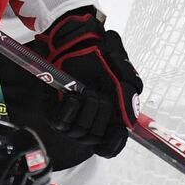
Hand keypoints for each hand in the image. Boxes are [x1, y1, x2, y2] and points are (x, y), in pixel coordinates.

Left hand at [34, 8, 141, 157]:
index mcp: (110, 115)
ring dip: (86, 110)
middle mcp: (91, 120)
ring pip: (80, 133)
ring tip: (86, 91)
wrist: (77, 40)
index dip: (113, 143)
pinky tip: (73, 96)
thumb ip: (129, 97)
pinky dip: (69, 109)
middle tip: (100, 95)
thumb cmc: (102, 55)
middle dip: (100, 116)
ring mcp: (72, 118)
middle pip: (96, 138)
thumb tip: (128, 121)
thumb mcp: (124, 74)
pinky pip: (62, 123)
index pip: (111, 145)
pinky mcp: (54, 112)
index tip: (115, 132)